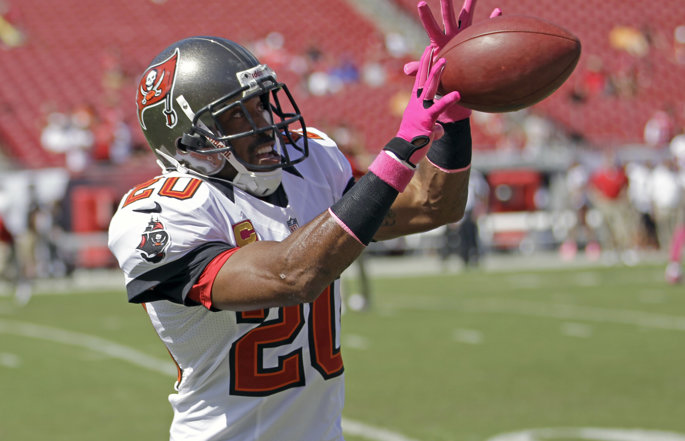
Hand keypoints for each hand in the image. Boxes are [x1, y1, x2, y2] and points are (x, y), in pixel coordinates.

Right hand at [395, 45, 460, 165]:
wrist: (404, 152)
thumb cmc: (414, 142)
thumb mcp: (425, 131)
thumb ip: (434, 126)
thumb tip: (439, 130)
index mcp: (415, 103)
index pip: (420, 79)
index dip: (424, 64)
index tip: (428, 50)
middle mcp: (417, 103)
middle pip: (423, 79)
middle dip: (429, 62)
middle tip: (434, 47)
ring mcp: (421, 110)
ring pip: (430, 88)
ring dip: (437, 74)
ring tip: (445, 61)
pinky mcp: (426, 120)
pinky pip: (439, 108)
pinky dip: (448, 100)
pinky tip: (457, 94)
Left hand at [403, 0, 501, 121]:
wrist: (455, 81)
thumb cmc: (440, 77)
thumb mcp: (429, 72)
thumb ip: (420, 69)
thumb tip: (406, 70)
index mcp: (439, 41)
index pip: (431, 27)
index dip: (426, 16)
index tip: (421, 3)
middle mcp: (451, 35)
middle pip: (448, 17)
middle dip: (446, 4)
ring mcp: (464, 36)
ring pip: (467, 17)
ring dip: (470, 4)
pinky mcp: (475, 40)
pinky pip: (484, 29)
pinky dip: (491, 21)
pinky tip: (497, 12)